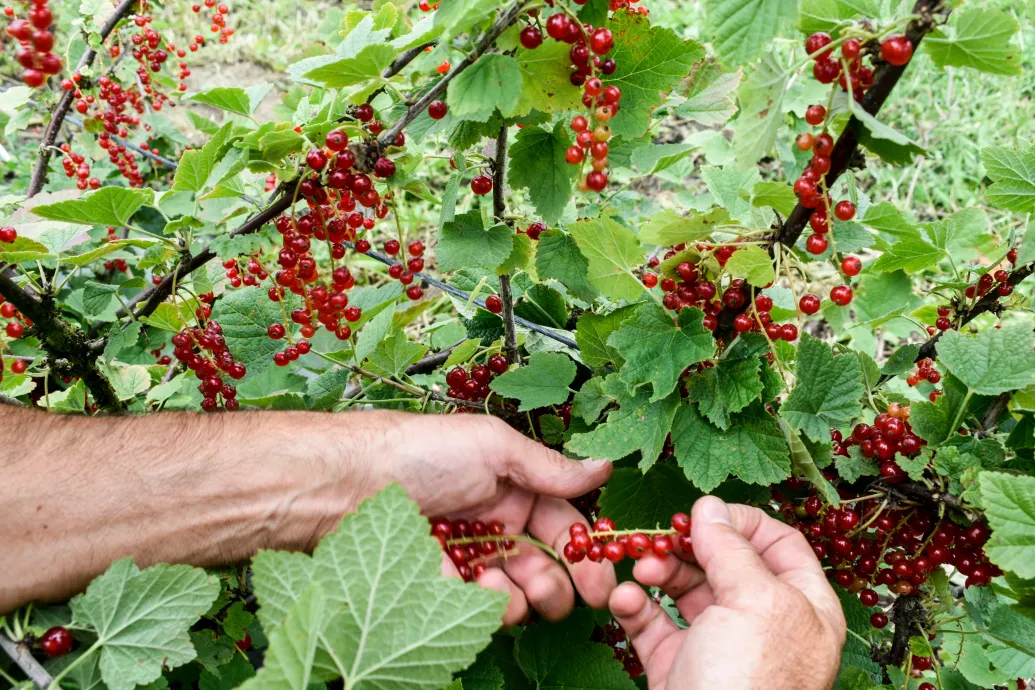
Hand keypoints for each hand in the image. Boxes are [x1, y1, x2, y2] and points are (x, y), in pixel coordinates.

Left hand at [354, 411, 615, 624]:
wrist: (346, 482)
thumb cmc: (420, 451)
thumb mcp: (493, 446)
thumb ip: (549, 467)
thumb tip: (603, 465)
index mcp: (511, 489)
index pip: (561, 526)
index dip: (584, 555)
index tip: (603, 583)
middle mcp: (492, 525)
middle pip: (542, 567)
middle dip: (557, 585)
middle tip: (561, 595)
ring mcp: (464, 558)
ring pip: (512, 593)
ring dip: (521, 596)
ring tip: (502, 585)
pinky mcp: (435, 586)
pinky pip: (472, 607)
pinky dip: (482, 604)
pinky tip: (474, 588)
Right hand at [608, 497, 845, 689]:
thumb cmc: (749, 686)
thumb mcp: (754, 602)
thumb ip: (731, 548)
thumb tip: (711, 507)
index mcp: (803, 607)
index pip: (780, 543)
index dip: (742, 522)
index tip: (703, 512)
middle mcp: (763, 624)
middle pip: (724, 562)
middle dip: (688, 546)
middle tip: (661, 538)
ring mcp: (719, 647)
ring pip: (684, 588)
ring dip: (657, 570)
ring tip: (640, 568)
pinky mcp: (679, 668)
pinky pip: (654, 623)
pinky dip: (635, 605)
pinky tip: (624, 599)